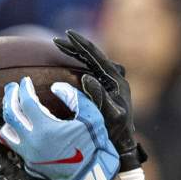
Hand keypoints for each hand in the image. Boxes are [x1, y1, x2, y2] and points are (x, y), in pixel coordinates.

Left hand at [0, 76, 120, 179]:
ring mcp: (30, 156)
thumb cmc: (95, 147)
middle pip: (10, 114)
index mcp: (46, 128)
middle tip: (12, 88)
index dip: (25, 88)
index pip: (26, 102)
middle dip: (10, 97)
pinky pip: (16, 147)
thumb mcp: (91, 118)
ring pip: (7, 133)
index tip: (26, 81)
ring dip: (9, 119)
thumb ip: (74, 98)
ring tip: (14, 110)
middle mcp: (32, 142)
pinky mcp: (31, 166)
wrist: (94, 178)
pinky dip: (16, 135)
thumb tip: (55, 87)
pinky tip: (22, 129)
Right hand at [54, 29, 146, 169]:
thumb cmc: (116, 132)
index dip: (81, 45)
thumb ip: (99, 96)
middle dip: (76, 47)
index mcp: (117, 81)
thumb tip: (87, 76)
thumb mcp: (110, 115)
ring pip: (92, 62)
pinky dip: (79, 63)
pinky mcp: (106, 88)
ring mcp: (112, 82)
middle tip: (57, 40)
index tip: (66, 35)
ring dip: (76, 53)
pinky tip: (69, 59)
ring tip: (60, 45)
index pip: (97, 57)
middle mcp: (116, 78)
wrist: (122, 144)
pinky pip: (92, 69)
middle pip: (94, 56)